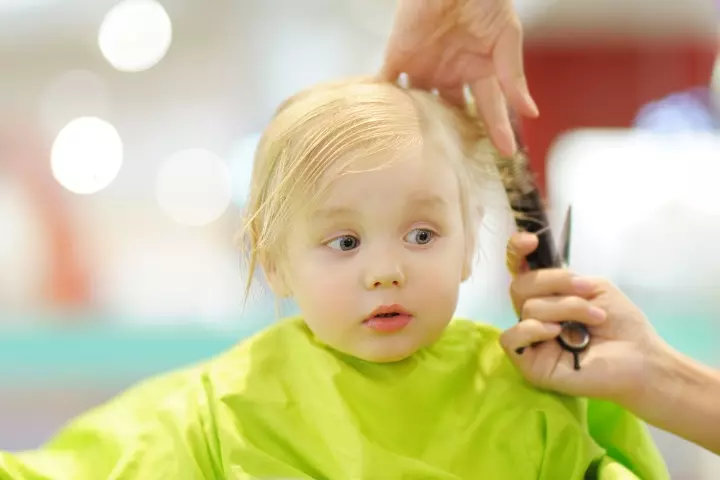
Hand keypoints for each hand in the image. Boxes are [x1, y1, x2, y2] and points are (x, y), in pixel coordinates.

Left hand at [380, 0, 538, 155]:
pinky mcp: (398, 57)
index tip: (506, 154)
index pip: (489, 107)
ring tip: (416, 158)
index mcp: (479, 70)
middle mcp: (451, 75)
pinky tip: (383, 128)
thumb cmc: (486, 0)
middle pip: (452, 114)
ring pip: (419, 106)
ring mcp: (423, 68)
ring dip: (417, 127)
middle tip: (455, 167)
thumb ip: (512, 75)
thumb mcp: (506, 36)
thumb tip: (531, 112)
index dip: (497, 130)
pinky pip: (388, 85)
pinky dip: (384, 104)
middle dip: (453, 137)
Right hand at [500, 233, 668, 405]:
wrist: (640, 357)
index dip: (516, 250)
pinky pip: (511, 338)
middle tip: (587, 292)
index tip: (531, 241)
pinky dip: (532, 330)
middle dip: (555, 283)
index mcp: (547, 295)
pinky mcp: (529, 364)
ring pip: (527, 308)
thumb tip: (535, 282)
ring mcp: (530, 339)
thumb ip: (562, 279)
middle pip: (519, 286)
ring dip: (564, 308)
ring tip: (593, 320)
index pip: (518, 269)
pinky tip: (556, 333)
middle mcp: (534, 315)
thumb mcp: (594, 287)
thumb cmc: (621, 323)